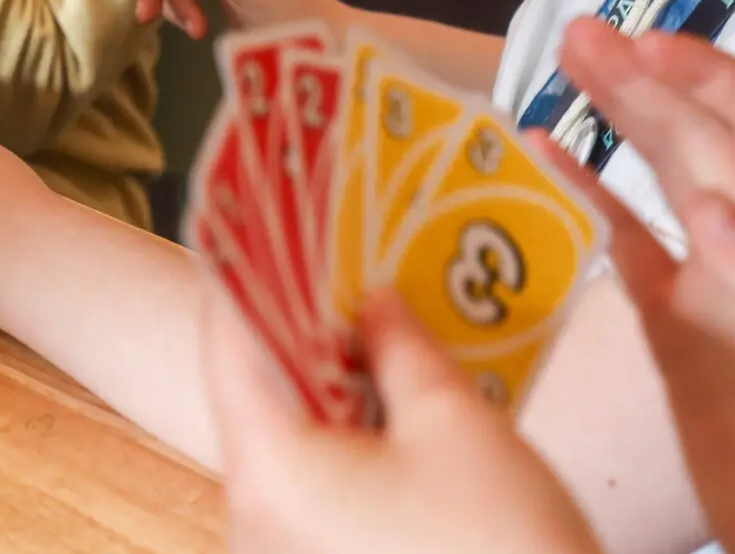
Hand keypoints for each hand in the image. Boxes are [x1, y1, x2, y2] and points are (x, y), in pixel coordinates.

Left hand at [205, 283, 600, 553]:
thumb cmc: (505, 548)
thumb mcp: (455, 424)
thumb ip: (400, 345)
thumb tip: (374, 300)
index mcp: (267, 470)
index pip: (229, 341)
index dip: (250, 268)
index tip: (271, 214)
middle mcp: (254, 518)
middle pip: (257, 390)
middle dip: (300, 321)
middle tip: (333, 253)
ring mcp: (283, 550)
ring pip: (289, 438)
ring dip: (327, 378)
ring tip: (368, 313)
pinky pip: (314, 483)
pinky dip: (344, 435)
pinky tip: (388, 395)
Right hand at [554, 21, 734, 553]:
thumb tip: (706, 210)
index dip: (708, 75)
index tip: (647, 42)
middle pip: (698, 131)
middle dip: (642, 77)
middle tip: (578, 34)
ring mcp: (712, 278)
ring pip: (656, 171)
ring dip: (614, 115)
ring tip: (564, 61)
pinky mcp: (670, 325)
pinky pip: (620, 242)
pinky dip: (581, 196)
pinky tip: (543, 154)